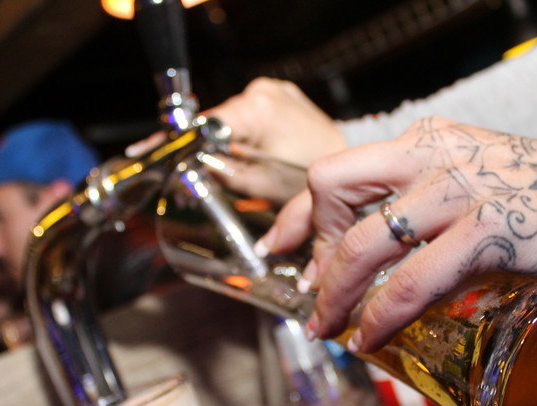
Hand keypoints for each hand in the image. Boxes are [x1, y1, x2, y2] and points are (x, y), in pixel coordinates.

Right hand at [205, 78, 347, 204]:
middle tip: (228, 171)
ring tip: (252, 162)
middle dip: (217, 146)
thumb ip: (218, 172)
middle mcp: (263, 91)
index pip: (206, 125)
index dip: (196, 148)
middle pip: (220, 120)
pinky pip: (254, 113)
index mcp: (256, 108)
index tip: (193, 165)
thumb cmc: (308, 177)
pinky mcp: (283, 94)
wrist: (344, 167)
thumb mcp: (257, 184)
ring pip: (235, 117)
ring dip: (235, 139)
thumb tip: (191, 166)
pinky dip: (252, 131)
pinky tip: (263, 148)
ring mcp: (275, 89)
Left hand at [257, 117, 536, 351]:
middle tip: (311, 295)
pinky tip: (372, 337)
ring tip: (332, 328)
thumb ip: (427, 209)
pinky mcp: (490, 231)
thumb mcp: (475, 186)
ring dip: (337, 293)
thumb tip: (380, 260)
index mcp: (427, 143)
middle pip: (334, 188)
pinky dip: (382, 315)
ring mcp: (462, 191)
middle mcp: (436, 156)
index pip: (337, 169)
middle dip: (313, 250)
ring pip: (366, 242)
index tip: (276, 246)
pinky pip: (413, 281)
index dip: (297, 214)